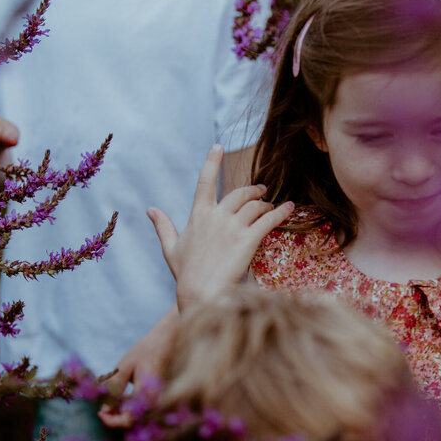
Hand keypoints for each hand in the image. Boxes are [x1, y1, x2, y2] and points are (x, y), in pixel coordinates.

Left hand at [99, 308, 178, 427]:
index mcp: (146, 395)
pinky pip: (140, 408)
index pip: (128, 420)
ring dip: (120, 412)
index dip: (112, 421)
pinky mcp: (154, 395)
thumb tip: (105, 409)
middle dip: (115, 418)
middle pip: (132, 421)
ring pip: (136, 415)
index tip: (100, 413)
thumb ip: (114, 388)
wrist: (164, 341)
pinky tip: (119, 397)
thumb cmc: (144, 351)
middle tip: (101, 409)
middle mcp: (153, 401)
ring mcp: (155, 399)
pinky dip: (127, 406)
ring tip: (108, 402)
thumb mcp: (124, 367)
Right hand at [148, 144, 292, 310]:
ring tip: (272, 206)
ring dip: (266, 203)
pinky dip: (281, 212)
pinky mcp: (249, 239)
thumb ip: (163, 226)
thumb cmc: (186, 275)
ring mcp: (233, 227)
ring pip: (255, 205)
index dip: (211, 162)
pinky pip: (269, 219)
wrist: (201, 294)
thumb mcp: (171, 248)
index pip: (205, 182)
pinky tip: (290, 208)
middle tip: (261, 191)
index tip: (218, 146)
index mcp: (198, 215)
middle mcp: (216, 216)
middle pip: (239, 193)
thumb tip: (150, 210)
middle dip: (252, 190)